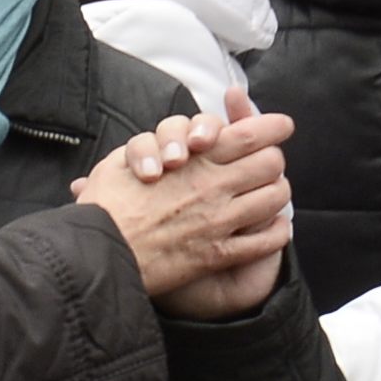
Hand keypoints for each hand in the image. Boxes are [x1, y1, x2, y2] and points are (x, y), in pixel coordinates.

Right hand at [74, 87, 293, 314]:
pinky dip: (275, 234)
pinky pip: (265, 241)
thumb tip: (158, 148)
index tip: (281, 126)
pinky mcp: (218, 254)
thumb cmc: (104, 207)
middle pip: (270, 162)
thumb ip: (148, 148)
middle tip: (270, 164)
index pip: (248, 133)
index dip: (271, 127)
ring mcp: (219, 221)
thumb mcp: (122, 161)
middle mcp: (213, 186)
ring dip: (277, 194)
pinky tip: (274, 230)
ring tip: (273, 195)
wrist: (98, 252)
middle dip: (273, 160)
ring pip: (274, 198)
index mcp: (193, 159)